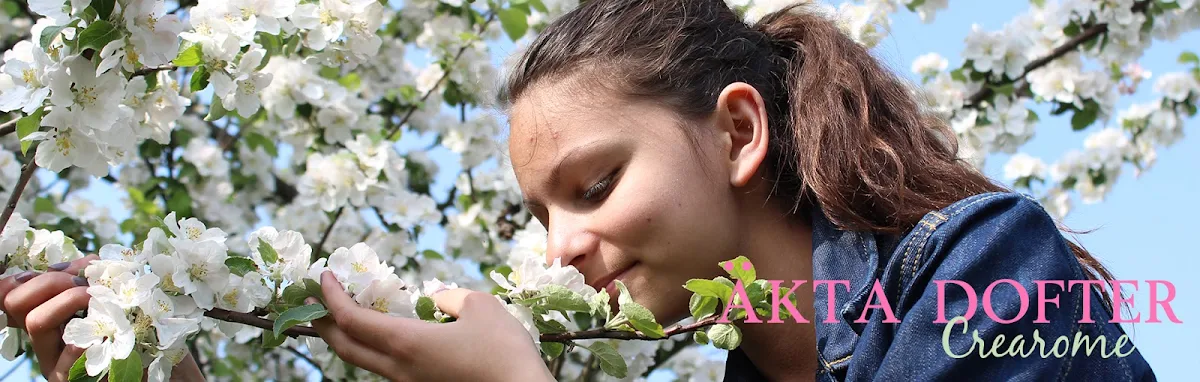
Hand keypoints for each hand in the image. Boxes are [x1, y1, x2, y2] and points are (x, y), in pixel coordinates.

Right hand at [0, 255, 204, 381]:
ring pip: (38, 322)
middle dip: (51, 282)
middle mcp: (44, 341)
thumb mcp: (116, 295)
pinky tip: (114, 327)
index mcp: (50, 318)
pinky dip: (94, 330)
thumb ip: (95, 276)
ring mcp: (54, 362)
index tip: (66, 271)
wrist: (167, 369)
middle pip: (17, 304)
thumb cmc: (142, 329)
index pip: (12, 294)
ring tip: (100, 299)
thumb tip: (79, 265)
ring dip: (70, 300)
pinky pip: (71, 347)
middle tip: (85, 284)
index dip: (27, 277)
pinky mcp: (71, 379)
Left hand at [310, 271, 553, 381]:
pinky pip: (390, 369)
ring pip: (367, 362)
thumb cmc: (503, 350)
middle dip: (325, 324)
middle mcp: (399, 369)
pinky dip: (377, 348)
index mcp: (405, 344)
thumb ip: (448, 298)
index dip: (332, 297)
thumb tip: (435, 302)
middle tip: (315, 302)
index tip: (324, 276)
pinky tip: (389, 335)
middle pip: (346, 349)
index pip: (351, 320)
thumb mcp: (479, 306)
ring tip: (350, 315)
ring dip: (352, 337)